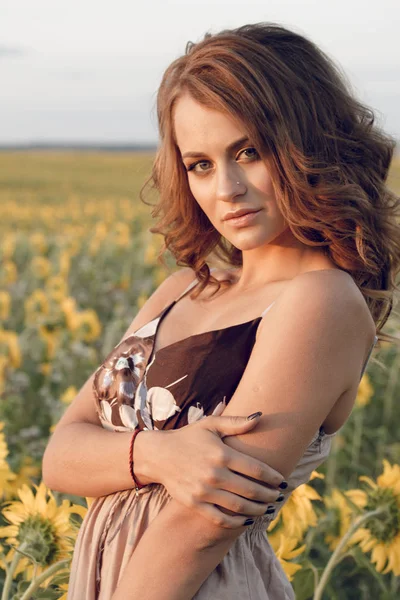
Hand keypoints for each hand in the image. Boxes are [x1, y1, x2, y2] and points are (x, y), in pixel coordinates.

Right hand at [145, 414, 285, 528]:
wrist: (159, 455)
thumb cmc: (189, 437)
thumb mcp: (211, 424)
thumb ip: (236, 422)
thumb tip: (260, 416)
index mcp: (221, 454)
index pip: (256, 469)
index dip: (273, 477)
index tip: (283, 481)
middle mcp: (214, 474)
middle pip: (251, 490)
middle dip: (269, 495)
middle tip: (280, 496)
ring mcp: (204, 491)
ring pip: (239, 506)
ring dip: (258, 510)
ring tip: (268, 508)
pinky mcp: (195, 504)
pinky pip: (220, 519)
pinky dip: (236, 522)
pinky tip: (246, 519)